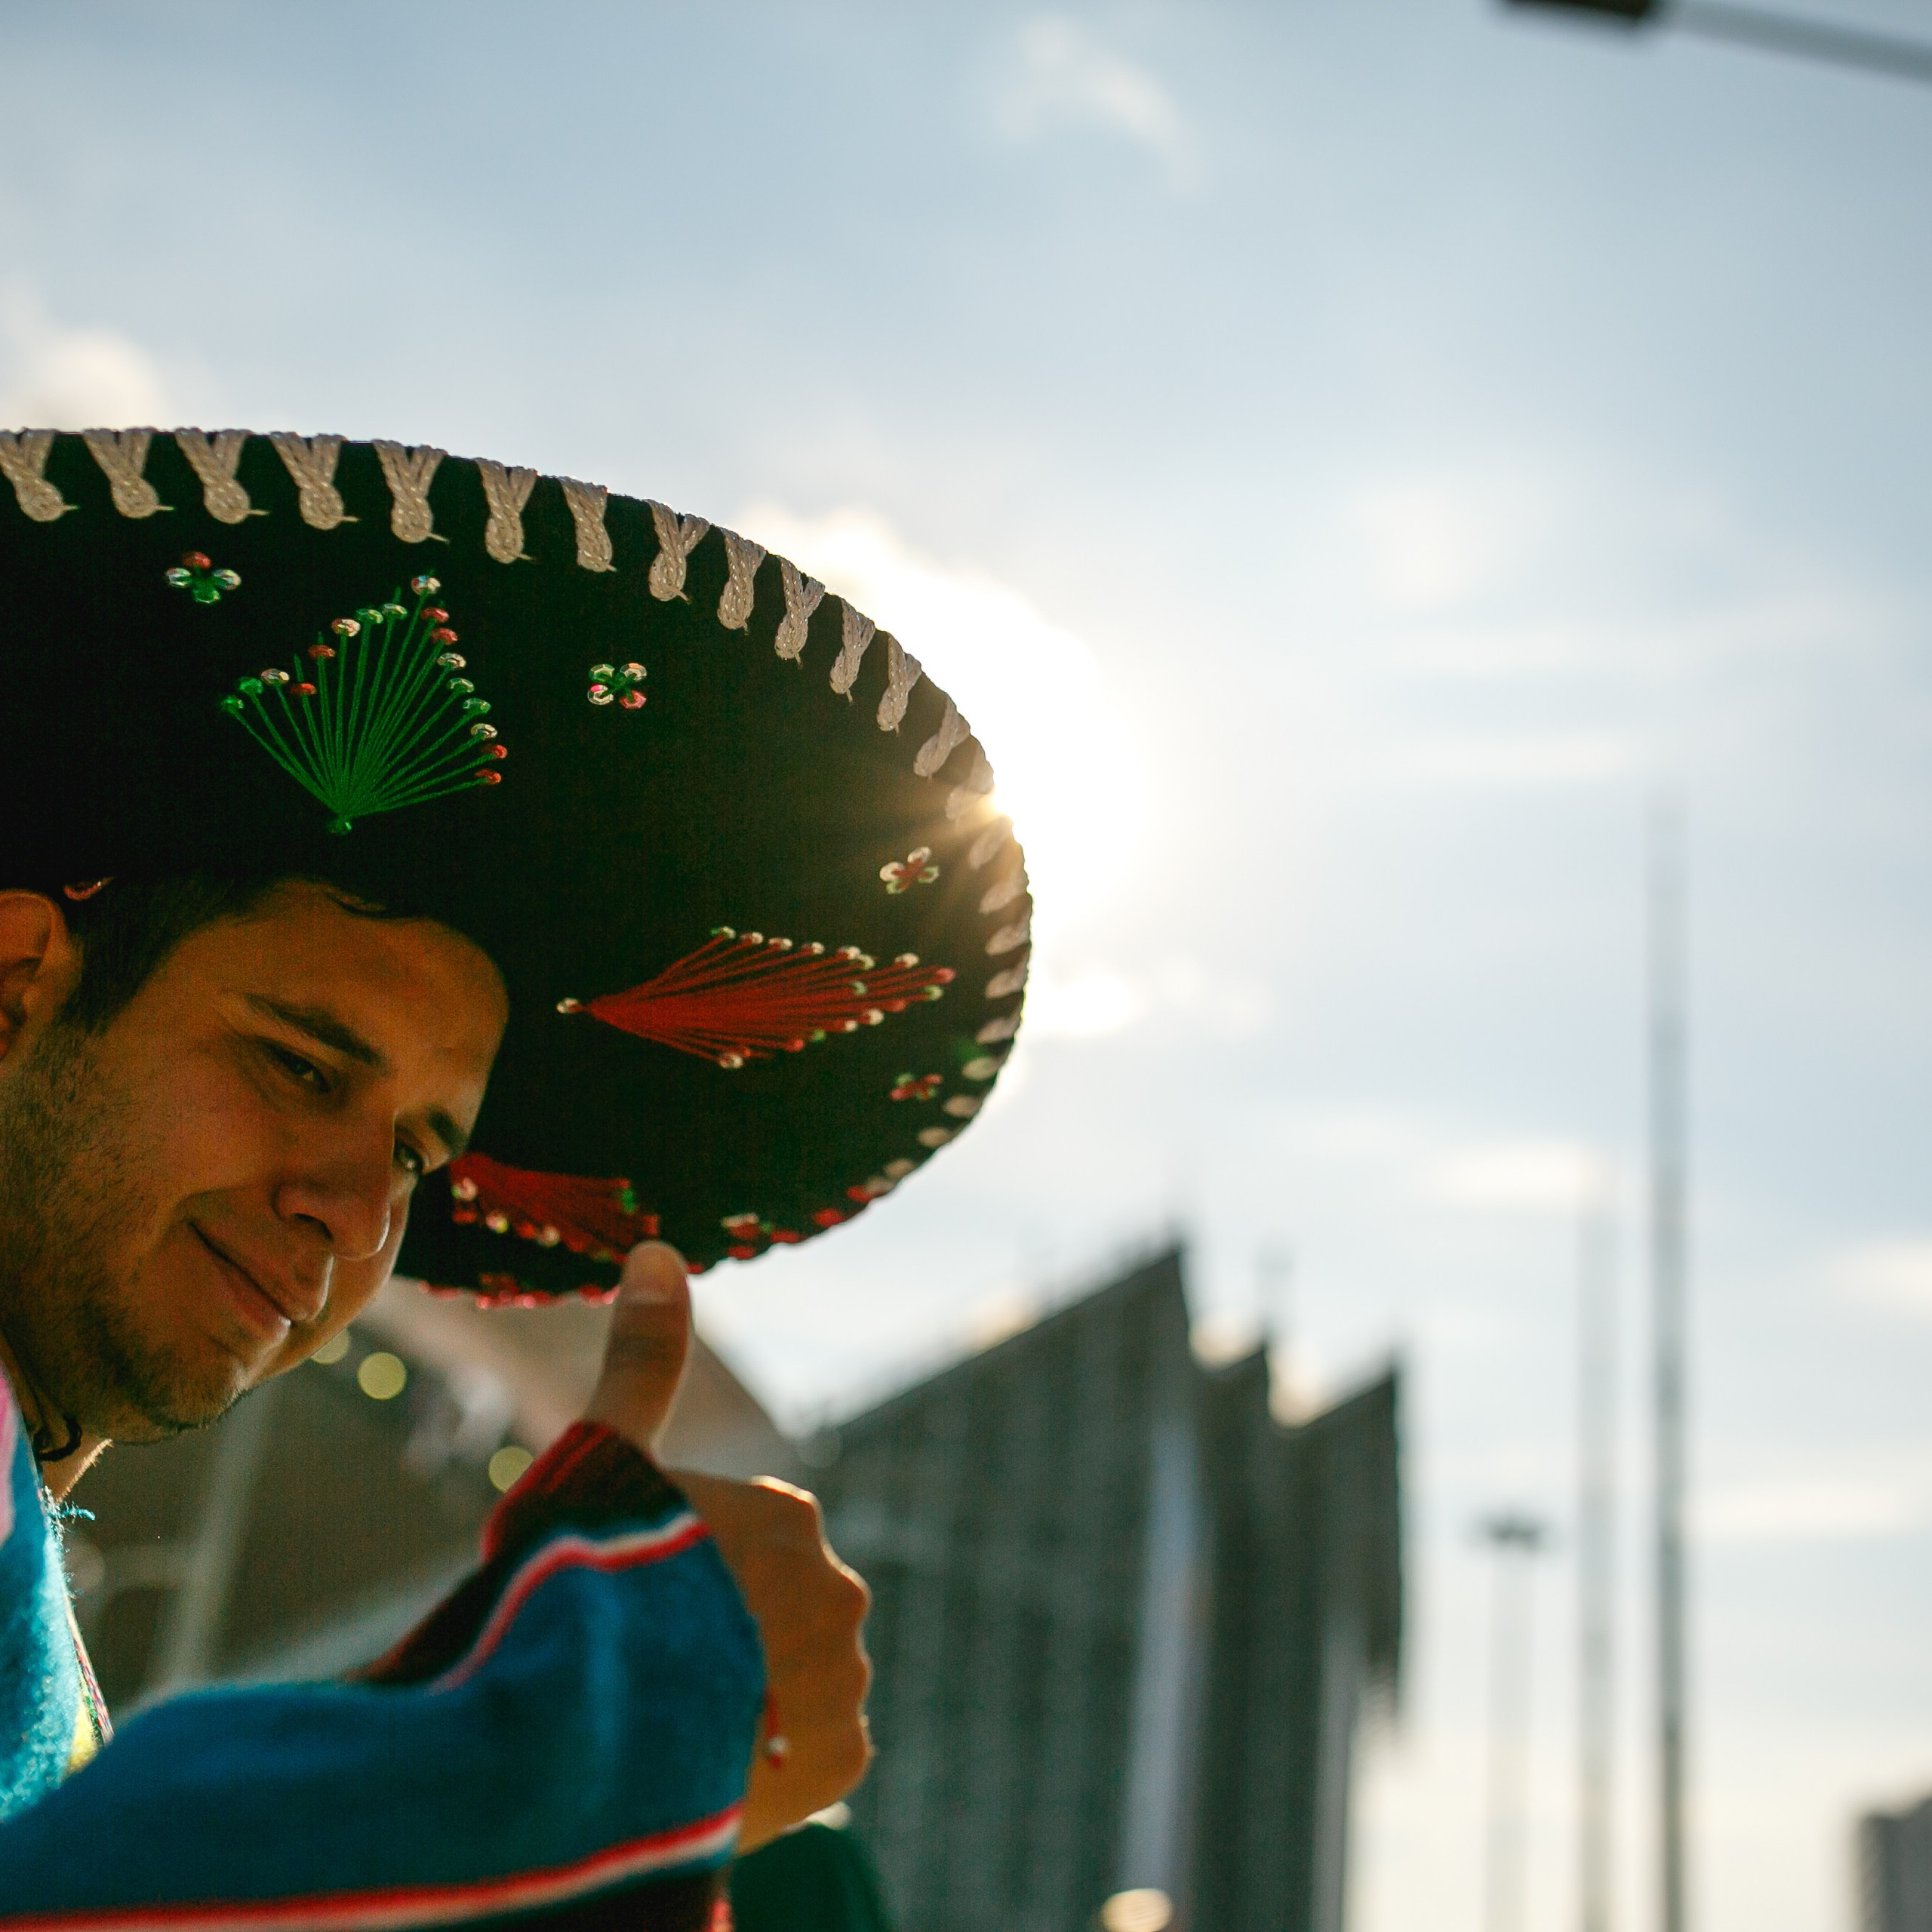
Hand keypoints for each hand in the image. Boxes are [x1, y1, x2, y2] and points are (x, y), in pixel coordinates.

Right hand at [584, 1244, 872, 1851]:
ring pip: (793, 1683)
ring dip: (746, 1703)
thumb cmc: (584, 1590)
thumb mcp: (598, 1463)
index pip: (739, 1545)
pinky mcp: (843, 1763)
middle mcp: (839, 1591)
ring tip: (667, 1731)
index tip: (632, 1611)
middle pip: (771, 1612)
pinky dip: (765, 1763)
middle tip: (644, 1674)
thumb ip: (641, 1362)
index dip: (676, 1578)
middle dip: (719, 1640)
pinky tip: (704, 1767)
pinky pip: (807, 1754)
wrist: (582, 1748)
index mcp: (789, 1517)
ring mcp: (846, 1681)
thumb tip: (659, 1247)